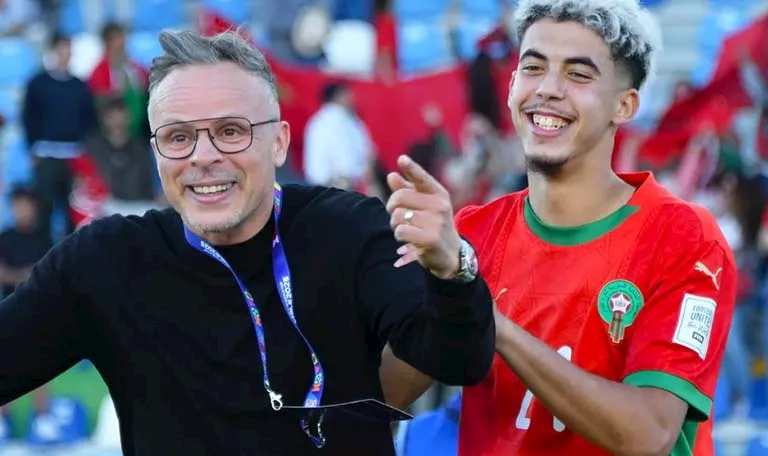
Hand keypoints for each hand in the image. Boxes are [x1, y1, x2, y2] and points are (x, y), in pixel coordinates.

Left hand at [385, 155, 461, 278]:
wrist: (450, 254)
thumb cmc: (433, 225)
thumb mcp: (424, 206)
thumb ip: (408, 190)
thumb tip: (391, 176)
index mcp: (438, 194)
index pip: (422, 178)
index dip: (411, 168)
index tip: (402, 159)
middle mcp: (440, 205)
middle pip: (400, 197)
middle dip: (392, 207)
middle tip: (397, 216)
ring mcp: (436, 222)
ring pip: (398, 216)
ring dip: (395, 224)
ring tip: (406, 229)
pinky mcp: (430, 238)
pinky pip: (400, 231)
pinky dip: (399, 236)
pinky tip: (409, 239)